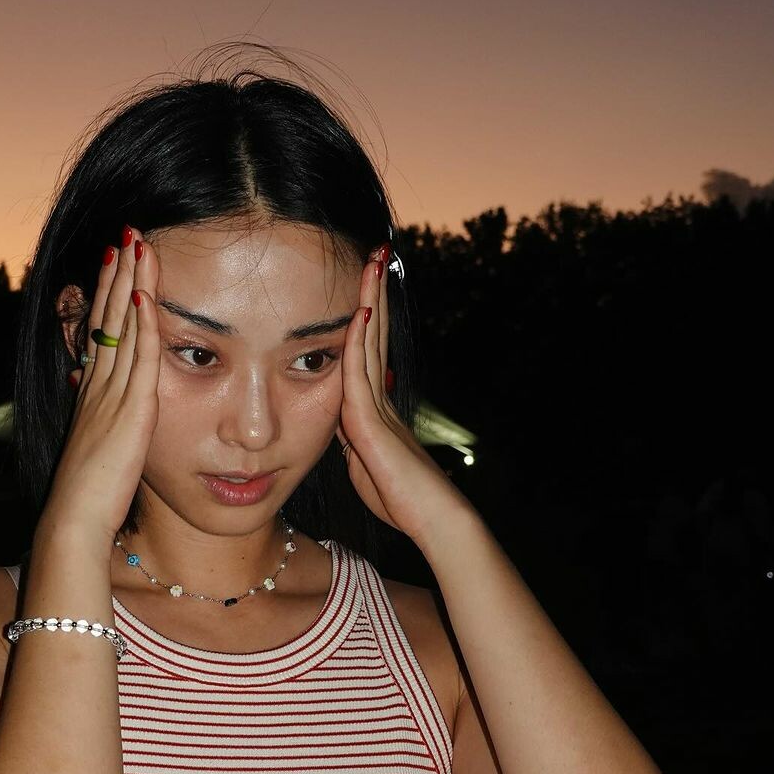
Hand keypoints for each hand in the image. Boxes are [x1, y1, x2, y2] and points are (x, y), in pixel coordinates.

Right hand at [38, 226, 160, 549]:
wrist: (75, 518)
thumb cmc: (89, 493)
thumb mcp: (97, 445)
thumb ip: (103, 418)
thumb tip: (97, 400)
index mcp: (92, 392)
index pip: (100, 329)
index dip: (108, 292)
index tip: (116, 258)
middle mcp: (97, 384)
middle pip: (107, 315)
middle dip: (117, 272)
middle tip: (127, 232)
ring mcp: (111, 394)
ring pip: (121, 326)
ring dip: (130, 283)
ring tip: (137, 243)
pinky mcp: (131, 410)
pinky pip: (139, 358)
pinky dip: (143, 324)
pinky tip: (147, 294)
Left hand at [336, 244, 475, 551]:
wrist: (434, 518)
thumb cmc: (401, 500)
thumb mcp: (363, 464)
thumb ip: (351, 440)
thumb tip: (340, 422)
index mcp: (375, 407)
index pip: (366, 351)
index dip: (365, 317)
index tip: (364, 286)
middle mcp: (379, 397)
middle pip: (373, 334)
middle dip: (372, 294)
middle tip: (375, 255)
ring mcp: (379, 404)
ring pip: (369, 342)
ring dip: (369, 301)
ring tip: (372, 263)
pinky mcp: (373, 421)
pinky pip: (360, 374)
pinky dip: (357, 342)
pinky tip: (359, 313)